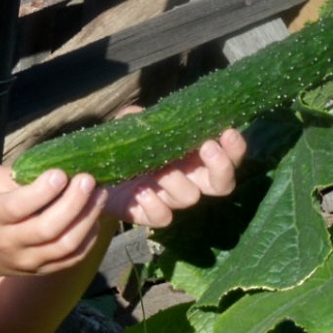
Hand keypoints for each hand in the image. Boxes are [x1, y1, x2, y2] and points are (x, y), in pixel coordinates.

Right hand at [0, 166, 106, 279]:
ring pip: (65, 246)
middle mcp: (8, 242)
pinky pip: (73, 258)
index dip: (42, 191)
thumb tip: (58, 162)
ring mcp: (27, 261)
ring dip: (88, 218)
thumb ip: (16, 173)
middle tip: (88, 179)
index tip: (60, 173)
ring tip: (100, 194)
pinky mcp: (43, 270)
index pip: (18, 207)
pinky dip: (89, 237)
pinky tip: (94, 215)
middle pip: (47, 229)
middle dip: (74, 202)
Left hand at [102, 126, 246, 227]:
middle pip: (223, 185)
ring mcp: (172, 200)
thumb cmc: (125, 146)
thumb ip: (141, 118)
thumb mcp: (132, 125)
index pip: (229, 158)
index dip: (235, 149)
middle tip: (207, 146)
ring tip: (156, 167)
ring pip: (190, 196)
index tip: (227, 132)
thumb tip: (145, 115)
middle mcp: (190, 180)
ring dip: (175, 179)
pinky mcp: (150, 214)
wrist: (97, 173)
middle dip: (221, 167)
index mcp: (194, 158)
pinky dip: (153, 203)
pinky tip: (140, 188)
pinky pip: (163, 217)